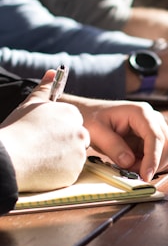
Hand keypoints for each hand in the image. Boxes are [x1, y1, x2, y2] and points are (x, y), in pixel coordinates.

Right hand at [0, 70, 89, 191]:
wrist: (9, 158)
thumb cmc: (17, 129)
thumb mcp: (30, 104)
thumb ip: (45, 88)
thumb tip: (52, 72)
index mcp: (72, 114)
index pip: (73, 122)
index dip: (59, 129)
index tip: (45, 134)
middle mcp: (80, 132)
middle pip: (77, 139)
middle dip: (64, 143)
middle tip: (43, 148)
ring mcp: (79, 153)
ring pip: (74, 156)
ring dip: (62, 158)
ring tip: (40, 158)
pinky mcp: (74, 172)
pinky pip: (69, 173)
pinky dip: (59, 173)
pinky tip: (43, 169)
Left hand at [68, 97, 167, 181]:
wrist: (91, 114)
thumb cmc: (92, 118)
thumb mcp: (96, 131)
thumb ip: (112, 146)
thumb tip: (129, 162)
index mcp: (141, 112)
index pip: (156, 137)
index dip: (153, 158)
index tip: (145, 176)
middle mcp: (153, 119)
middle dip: (154, 164)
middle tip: (132, 173)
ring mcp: (155, 128)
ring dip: (153, 166)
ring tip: (130, 167)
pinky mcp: (153, 139)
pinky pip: (162, 156)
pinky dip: (153, 165)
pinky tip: (137, 166)